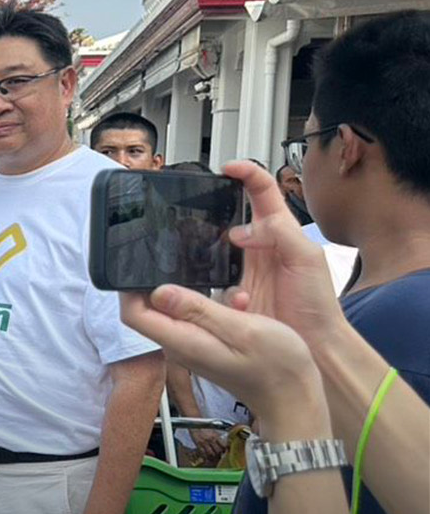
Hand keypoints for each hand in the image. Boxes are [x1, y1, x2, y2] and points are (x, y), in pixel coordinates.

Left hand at [121, 285, 322, 423]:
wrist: (293, 399)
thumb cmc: (277, 366)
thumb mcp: (242, 330)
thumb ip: (199, 310)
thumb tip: (158, 292)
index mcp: (182, 341)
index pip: (133, 314)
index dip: (130, 288)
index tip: (146, 263)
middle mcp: (179, 346)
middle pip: (148, 310)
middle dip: (162, 284)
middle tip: (191, 265)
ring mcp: (190, 347)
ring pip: (172, 312)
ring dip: (191, 294)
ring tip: (223, 287)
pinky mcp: (204, 346)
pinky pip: (193, 319)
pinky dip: (208, 305)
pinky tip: (236, 303)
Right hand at [191, 427, 227, 463]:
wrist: (194, 423)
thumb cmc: (204, 427)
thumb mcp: (213, 431)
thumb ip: (217, 438)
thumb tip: (222, 444)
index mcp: (216, 436)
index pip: (223, 446)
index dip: (224, 451)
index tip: (224, 453)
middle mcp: (211, 439)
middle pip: (218, 451)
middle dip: (219, 455)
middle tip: (219, 457)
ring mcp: (204, 442)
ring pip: (211, 454)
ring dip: (212, 457)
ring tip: (212, 459)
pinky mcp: (198, 444)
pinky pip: (203, 453)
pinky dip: (205, 457)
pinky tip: (206, 457)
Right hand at [219, 161, 342, 339]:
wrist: (314, 344)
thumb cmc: (317, 303)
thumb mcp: (307, 258)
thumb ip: (279, 233)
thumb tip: (241, 228)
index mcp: (280, 231)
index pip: (261, 191)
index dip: (244, 174)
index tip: (226, 169)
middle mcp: (258, 247)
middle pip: (229, 216)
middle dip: (212, 210)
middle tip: (197, 209)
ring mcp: (241, 271)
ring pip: (213, 250)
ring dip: (208, 254)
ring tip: (205, 256)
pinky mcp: (229, 294)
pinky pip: (210, 285)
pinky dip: (217, 290)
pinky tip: (235, 300)